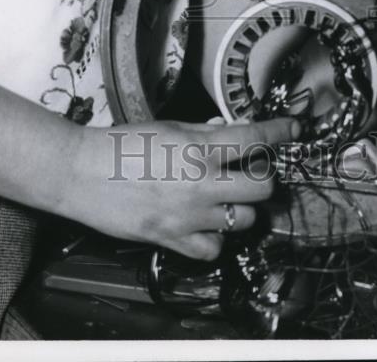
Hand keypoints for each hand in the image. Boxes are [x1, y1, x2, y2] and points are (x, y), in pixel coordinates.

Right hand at [81, 117, 298, 260]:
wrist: (82, 172)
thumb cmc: (121, 144)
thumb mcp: (168, 127)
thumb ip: (204, 132)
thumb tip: (231, 130)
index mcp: (199, 148)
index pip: (255, 139)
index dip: (280, 133)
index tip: (293, 130)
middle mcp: (201, 183)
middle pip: (262, 187)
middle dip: (263, 177)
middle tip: (252, 171)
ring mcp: (189, 215)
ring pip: (245, 221)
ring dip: (241, 209)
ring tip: (226, 199)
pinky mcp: (174, 239)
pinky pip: (214, 249)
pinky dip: (216, 239)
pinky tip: (207, 225)